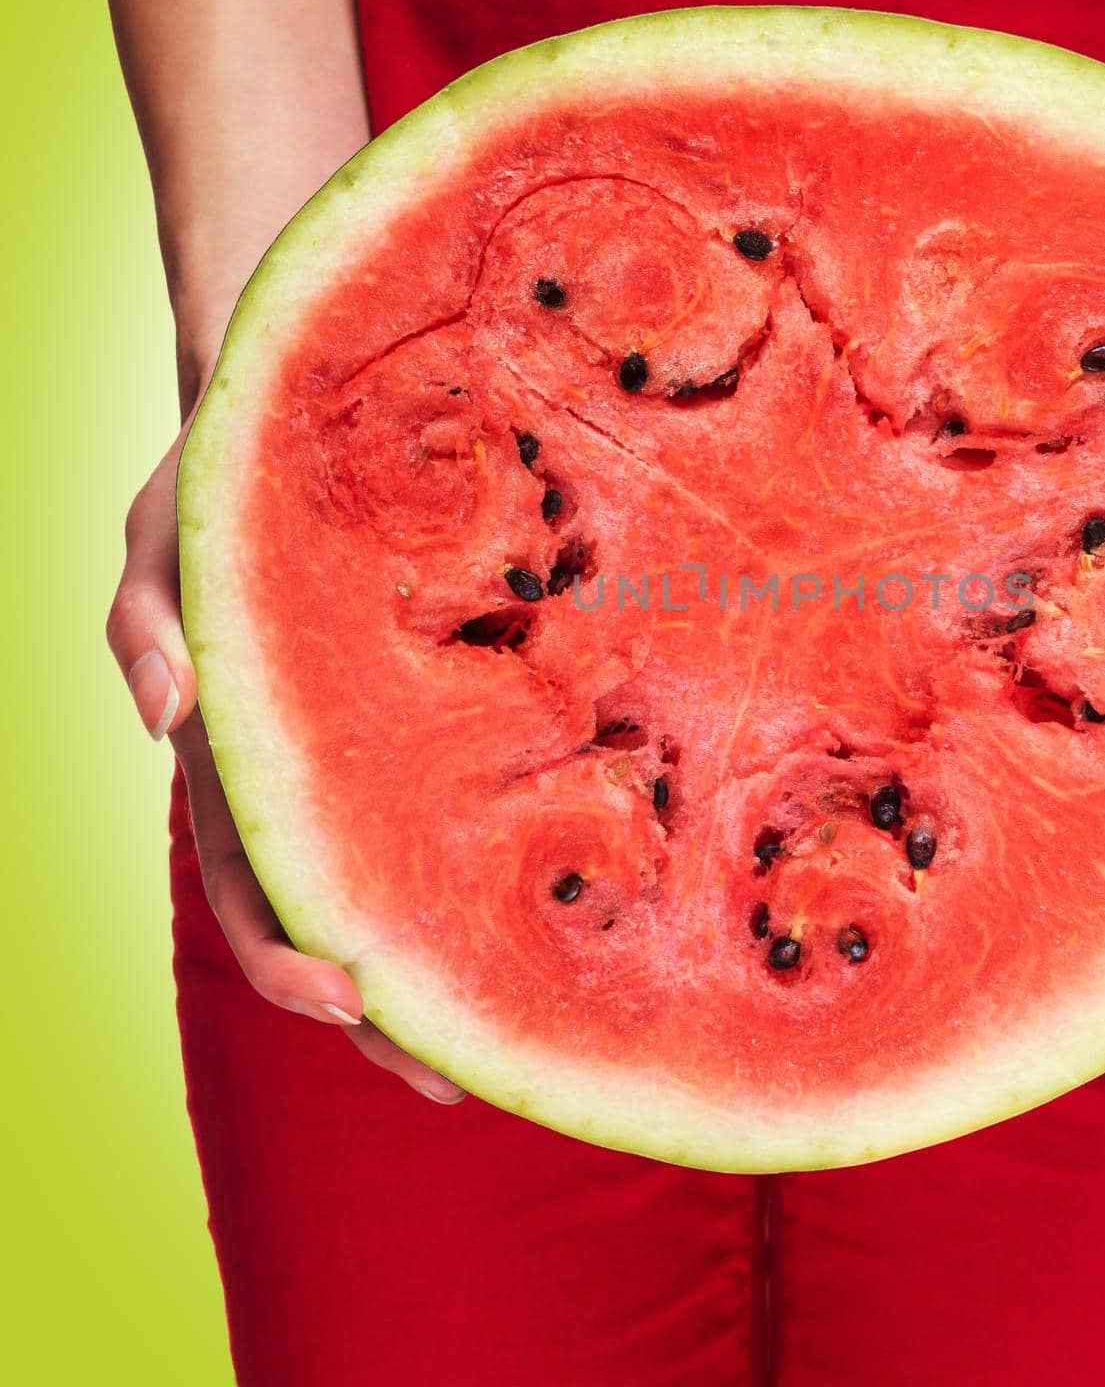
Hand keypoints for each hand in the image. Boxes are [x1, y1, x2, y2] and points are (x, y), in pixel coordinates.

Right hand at [109, 425, 465, 1104]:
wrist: (302, 433)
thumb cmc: (219, 487)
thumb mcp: (157, 537)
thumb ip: (143, 622)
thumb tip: (163, 717)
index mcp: (237, 759)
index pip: (254, 889)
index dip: (289, 957)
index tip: (350, 998)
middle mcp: (307, 778)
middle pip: (341, 921)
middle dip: (386, 1008)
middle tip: (459, 1077)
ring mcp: (370, 757)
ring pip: (404, 884)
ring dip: (447, 965)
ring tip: (517, 1036)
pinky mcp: (432, 720)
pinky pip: (459, 803)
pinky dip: (491, 863)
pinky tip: (555, 903)